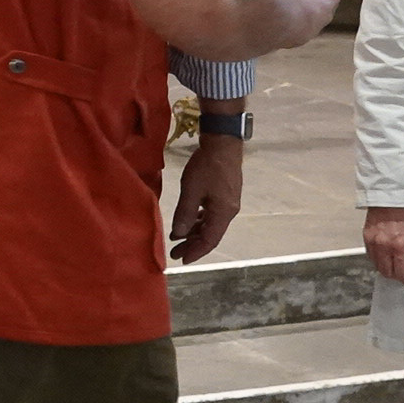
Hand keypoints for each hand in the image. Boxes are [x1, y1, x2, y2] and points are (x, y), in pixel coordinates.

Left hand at [168, 132, 243, 263]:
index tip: (181, 260)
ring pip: (211, 225)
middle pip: (210, 235)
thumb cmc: (207, 166)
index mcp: (223, 213)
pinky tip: (188, 222)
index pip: (209, 241)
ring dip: (195, 233)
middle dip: (192, 245)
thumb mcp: (191, 190)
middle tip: (174, 252)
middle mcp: (229, 211)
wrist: (223, 143)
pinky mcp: (225, 194)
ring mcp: (228, 203)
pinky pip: (212, 214)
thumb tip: (178, 235)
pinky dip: (199, 220)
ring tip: (178, 239)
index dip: (195, 252)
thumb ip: (184, 214)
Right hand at [364, 205, 403, 285]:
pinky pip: (371, 256)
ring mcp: (373, 242)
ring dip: (386, 269)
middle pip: (387, 273)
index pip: (402, 273)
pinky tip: (385, 256)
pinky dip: (378, 260)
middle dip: (397, 276)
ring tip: (395, 265)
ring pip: (377, 266)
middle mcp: (384, 247)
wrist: (391, 196)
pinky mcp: (366, 237)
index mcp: (400, 246)